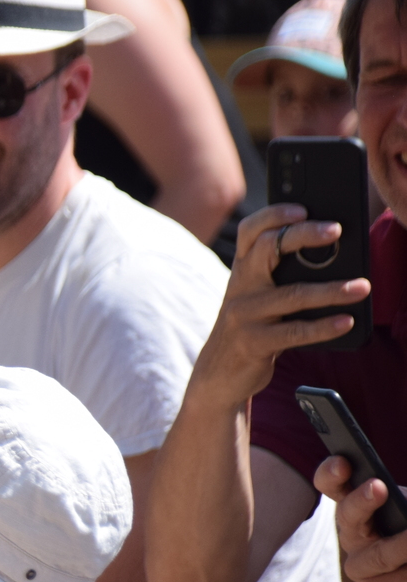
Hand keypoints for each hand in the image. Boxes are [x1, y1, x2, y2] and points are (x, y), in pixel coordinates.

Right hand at [188, 205, 368, 408]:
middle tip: (336, 230)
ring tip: (361, 287)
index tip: (303, 209)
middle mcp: (240, 286)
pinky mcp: (253, 342)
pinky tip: (345, 321)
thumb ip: (280, 275)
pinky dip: (323, 327)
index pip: (251, 231)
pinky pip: (293, 332)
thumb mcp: (257, 295)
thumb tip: (333, 256)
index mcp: (243, 270)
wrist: (219, 372)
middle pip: (267, 249)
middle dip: (303, 236)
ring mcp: (244, 314)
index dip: (274, 215)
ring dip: (330, 290)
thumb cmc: (251, 326)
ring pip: (291, 294)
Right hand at [315, 455, 406, 581]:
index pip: (331, 486)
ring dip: (402, 545)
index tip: (343, 463)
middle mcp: (352, 537)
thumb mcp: (405, 511)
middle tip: (379, 487)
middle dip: (361, 501)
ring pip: (381, 555)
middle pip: (347, 517)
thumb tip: (406, 505)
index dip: (331, 474)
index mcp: (355, 510)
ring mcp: (363, 568)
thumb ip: (403, 502)